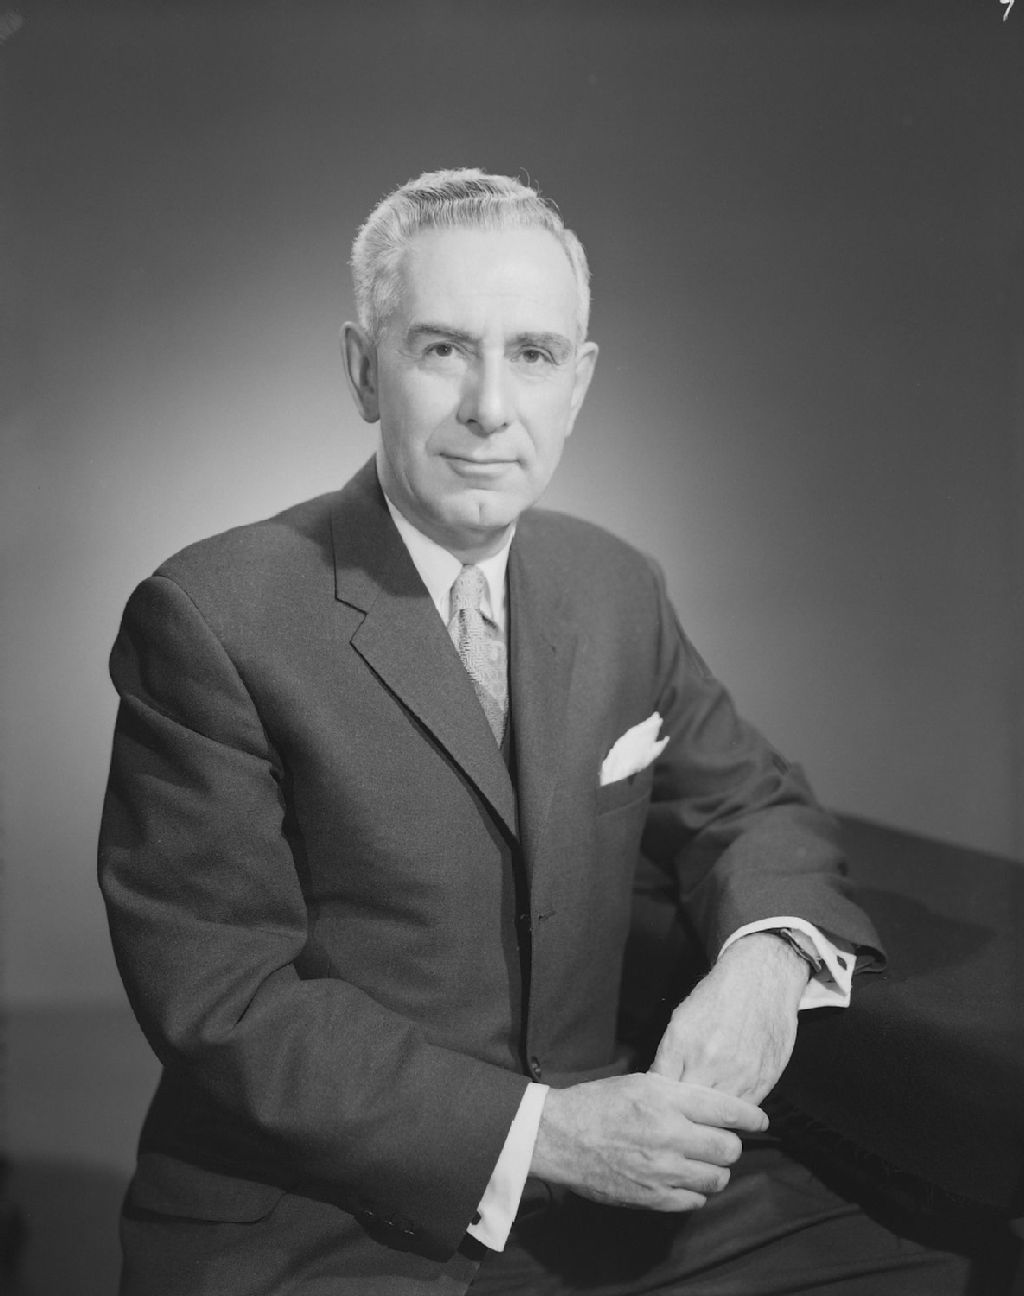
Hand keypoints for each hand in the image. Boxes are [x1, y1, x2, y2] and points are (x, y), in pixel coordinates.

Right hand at [530, 1071, 767, 1211]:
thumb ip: (678, 1094)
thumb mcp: (640, 1082)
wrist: (560, 1136)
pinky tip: (685, 1180)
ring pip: (717, 1178)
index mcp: (667, 1099)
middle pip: (728, 1147)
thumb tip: (711, 1106)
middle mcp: (670, 1134)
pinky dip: (696, 1192)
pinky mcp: (652, 1197)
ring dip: (716, 1171)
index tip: (760, 1121)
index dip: (751, 1117)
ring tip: (704, 1163)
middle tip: (722, 1142)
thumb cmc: (597, 1104)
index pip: (727, 1110)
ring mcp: (662, 1169)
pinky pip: (695, 1201)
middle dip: (731, 1145)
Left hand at [649, 932, 807, 1104]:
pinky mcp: (764, 1080)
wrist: (761, 978)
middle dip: (682, 1115)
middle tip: (680, 1118)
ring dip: (710, 1121)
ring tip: (704, 1120)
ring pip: (718, 1118)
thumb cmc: (719, 995)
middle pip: (688, 1109)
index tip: (660, 1106)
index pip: (662, 1090)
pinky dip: (735, 1114)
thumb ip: (669, 1056)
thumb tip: (659, 1085)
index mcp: (682, 1043)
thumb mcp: (681, 1018)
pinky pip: (743, 1111)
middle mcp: (709, 1061)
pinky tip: (729, 1109)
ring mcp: (739, 1074)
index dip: (659, 1102)